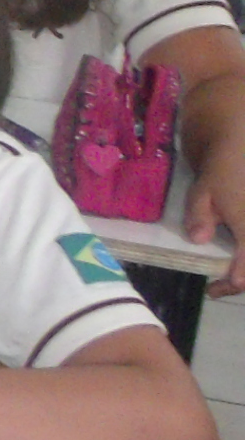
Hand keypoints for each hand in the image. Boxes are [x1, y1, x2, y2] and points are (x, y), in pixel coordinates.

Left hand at [185, 159, 244, 294]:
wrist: (240, 152)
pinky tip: (236, 264)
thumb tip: (199, 239)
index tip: (222, 286)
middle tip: (219, 288)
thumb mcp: (202, 193)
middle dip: (242, 279)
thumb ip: (199, 217)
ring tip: (229, 280)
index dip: (238, 276)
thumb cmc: (220, 172)